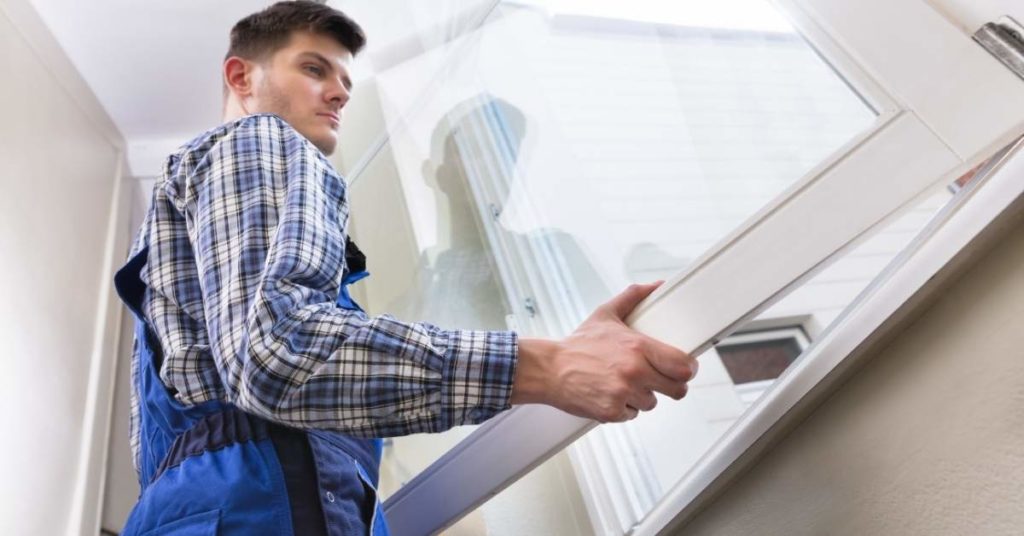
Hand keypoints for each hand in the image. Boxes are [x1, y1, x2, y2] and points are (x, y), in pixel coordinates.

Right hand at [511, 282, 697, 422]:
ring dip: (641, 396)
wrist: (549, 369)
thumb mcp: (606, 314)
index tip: (684, 369)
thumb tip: (655, 286)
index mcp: (638, 347)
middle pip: (677, 390)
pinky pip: (632, 414)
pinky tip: (610, 393)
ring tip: (622, 383)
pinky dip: (623, 408)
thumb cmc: (578, 344)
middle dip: (670, 386)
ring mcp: (624, 393)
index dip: (688, 369)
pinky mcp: (612, 412)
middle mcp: (634, 371)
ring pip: (652, 403)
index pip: (683, 366)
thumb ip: (633, 297)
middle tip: (659, 380)